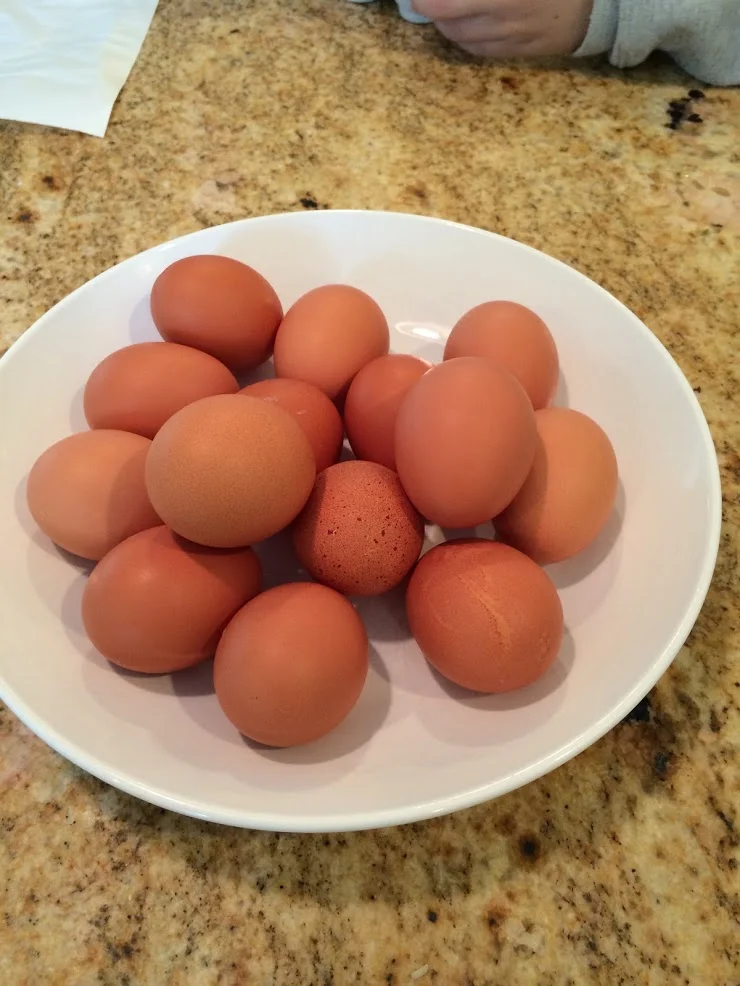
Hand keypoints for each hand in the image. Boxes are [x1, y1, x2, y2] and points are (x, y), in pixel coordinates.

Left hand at [411, 0, 593, 57]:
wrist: (598, 4)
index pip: (450, 2)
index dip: (429, 1)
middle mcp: (507, 14)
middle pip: (450, 20)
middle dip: (433, 10)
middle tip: (426, 1)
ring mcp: (513, 36)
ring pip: (461, 38)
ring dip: (446, 25)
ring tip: (445, 12)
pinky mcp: (520, 52)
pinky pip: (479, 50)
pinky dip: (464, 39)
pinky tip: (464, 26)